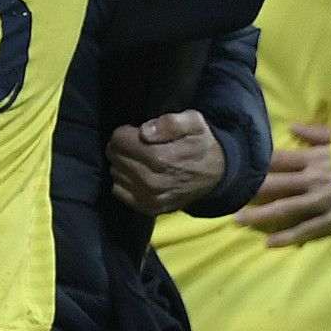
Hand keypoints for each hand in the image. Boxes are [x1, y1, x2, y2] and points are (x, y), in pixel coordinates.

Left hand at [107, 110, 225, 215]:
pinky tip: (138, 173)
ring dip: (122, 163)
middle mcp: (151, 181)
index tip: (135, 131)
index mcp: (160, 157)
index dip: (125, 131)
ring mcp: (149, 197)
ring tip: (139, 158)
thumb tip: (144, 132)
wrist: (216, 175)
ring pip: (115, 172)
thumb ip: (170, 123)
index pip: (119, 139)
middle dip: (121, 146)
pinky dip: (124, 180)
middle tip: (136, 144)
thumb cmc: (201, 144)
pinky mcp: (148, 208)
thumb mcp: (194, 122)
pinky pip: (118, 191)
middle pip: (115, 156)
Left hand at [234, 122, 330, 245]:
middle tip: (226, 196)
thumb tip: (291, 128)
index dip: (258, 164)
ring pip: (284, 210)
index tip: (237, 166)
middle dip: (250, 191)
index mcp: (315, 159)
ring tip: (238, 220)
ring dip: (259, 216)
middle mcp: (313, 181)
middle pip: (275, 186)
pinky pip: (305, 230)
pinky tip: (269, 243)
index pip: (279, 160)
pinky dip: (287, 237)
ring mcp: (321, 202)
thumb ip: (316, 133)